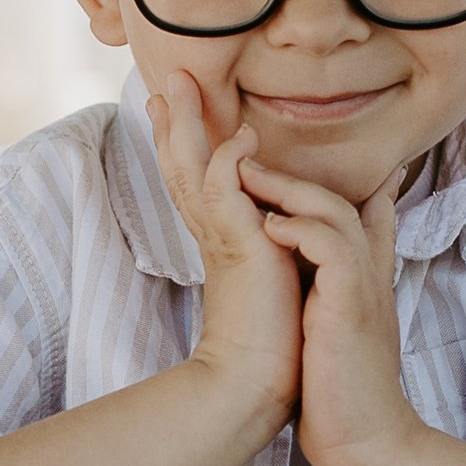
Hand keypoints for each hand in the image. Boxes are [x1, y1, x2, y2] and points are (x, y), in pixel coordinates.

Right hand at [151, 68, 300, 443]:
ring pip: (193, 171)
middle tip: (166, 79)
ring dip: (185, 127)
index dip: (188, 142)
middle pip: (184, 167)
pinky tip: (240, 138)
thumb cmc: (279, 343)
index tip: (178, 105)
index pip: (200, 180)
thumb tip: (299, 221)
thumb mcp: (288, 272)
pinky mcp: (239, 252)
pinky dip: (229, 165)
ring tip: (177, 84)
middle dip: (175, 123)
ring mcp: (222, 242)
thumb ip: (287, 239)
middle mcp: (215, 237)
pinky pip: (226, 198)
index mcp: (224, 241)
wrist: (263, 386)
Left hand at [237, 155, 424, 465]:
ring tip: (248, 177)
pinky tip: (269, 226)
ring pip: (338, 214)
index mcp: (361, 283)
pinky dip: (301, 231)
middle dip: (293, 176)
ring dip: (291, 192)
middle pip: (344, 202)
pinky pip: (334, 250)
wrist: (366, 445)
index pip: (362, 216)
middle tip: (246, 158)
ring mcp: (364, 291)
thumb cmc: (341, 399)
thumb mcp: (331, 339)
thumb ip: (323, 303)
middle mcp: (367, 278)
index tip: (292, 161)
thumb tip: (302, 290)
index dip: (330, 179)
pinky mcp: (352, 309)